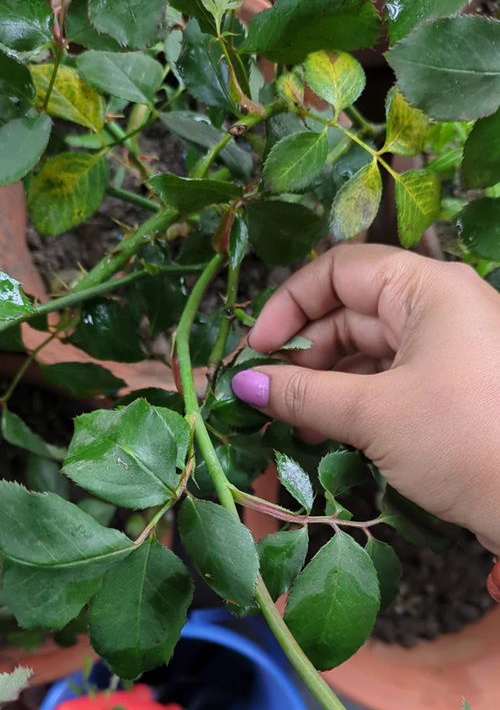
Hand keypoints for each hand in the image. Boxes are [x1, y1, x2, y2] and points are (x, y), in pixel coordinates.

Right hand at [231, 244, 499, 552]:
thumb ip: (304, 394)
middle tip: (265, 396)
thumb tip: (244, 383)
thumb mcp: (376, 414)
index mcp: (427, 290)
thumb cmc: (466, 440)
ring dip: (323, 385)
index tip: (256, 350)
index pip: (340, 270)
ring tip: (290, 423)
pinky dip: (352, 404)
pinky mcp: (448, 391)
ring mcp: (445, 351)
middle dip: (303, 354)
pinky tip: (323, 434)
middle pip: (349, 313)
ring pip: (365, 353)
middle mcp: (438, 310)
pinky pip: (387, 383)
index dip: (290, 304)